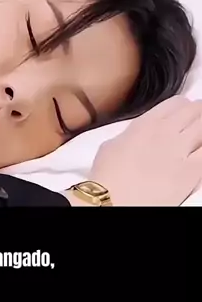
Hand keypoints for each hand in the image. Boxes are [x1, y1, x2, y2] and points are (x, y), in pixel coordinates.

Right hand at [84, 96, 201, 205]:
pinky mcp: (191, 172)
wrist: (113, 199)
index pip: (177, 102)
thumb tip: (135, 137)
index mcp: (147, 122)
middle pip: (195, 111)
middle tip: (199, 119)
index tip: (185, 112)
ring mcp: (180, 150)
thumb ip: (131, 134)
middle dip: (199, 113)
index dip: (184, 106)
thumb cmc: (107, 173)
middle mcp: (166, 131)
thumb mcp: (113, 143)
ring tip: (200, 137)